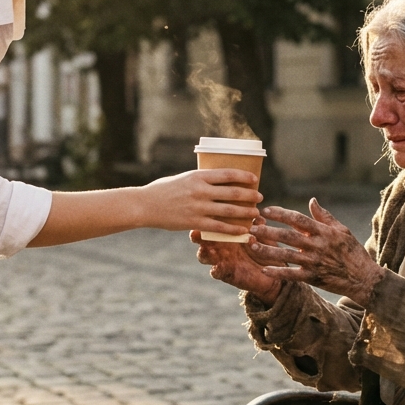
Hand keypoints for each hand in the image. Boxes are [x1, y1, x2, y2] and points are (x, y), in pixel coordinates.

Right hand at [139, 168, 261, 235]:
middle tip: (259, 196)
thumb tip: (220, 181)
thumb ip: (201, 180)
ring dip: (245, 212)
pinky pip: (219, 226)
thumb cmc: (164, 190)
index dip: (244, 176)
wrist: (145, 205)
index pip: (227, 174)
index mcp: (198, 176)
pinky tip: (243, 229)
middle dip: (249, 195)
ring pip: (229, 210)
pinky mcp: (194, 222)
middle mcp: (200, 190)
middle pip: (232, 192)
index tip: (254, 178)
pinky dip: (233, 228)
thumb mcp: (183, 178)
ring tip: (255, 213)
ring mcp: (198, 207)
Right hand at [192, 219, 281, 303]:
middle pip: (203, 240)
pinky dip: (215, 269)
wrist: (272, 271)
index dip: (208, 220)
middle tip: (195, 234)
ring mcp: (221, 260)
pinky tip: (217, 267)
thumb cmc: (264, 249)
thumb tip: (259, 219)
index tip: (203, 215)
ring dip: (204, 253)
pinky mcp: (226, 274)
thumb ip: (259, 228)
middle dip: (197, 238)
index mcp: (227, 233)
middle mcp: (221, 246)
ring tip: (207, 250)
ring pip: (205, 256)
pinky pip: (216, 272)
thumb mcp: (263, 237)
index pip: (214, 225)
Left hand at [244, 199, 385, 304]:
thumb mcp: (342, 230)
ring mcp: (314, 262)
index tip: (266, 210)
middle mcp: (318, 246)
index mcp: (324, 232)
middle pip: (288, 236)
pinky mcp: (313, 277)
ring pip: (287, 255)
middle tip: (251, 227)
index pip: (298, 219)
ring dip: (268, 250)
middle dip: (269, 231)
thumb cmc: (353, 252)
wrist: (364, 278)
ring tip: (252, 245)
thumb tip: (312, 200)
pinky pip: (292, 275)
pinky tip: (264, 269)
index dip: (281, 214)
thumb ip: (324, 216)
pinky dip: (278, 272)